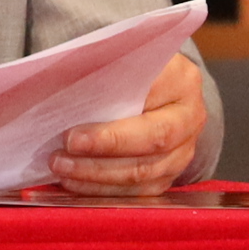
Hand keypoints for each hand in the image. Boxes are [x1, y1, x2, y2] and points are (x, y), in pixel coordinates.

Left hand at [53, 53, 207, 191]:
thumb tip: (58, 85)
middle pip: (154, 138)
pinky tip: (75, 183)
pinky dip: (104, 191)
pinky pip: (140, 192)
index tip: (74, 132)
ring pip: (145, 171)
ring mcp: (184, 149)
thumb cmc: (121, 70)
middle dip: (106, 147)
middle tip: (67, 146)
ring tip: (61, 167)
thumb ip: (96, 67)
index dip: (116, 118)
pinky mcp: (170, 173)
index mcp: (181, 79)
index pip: (151, 97)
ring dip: (98, 174)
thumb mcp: (113, 57)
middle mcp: (190, 116)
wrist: (145, 89)